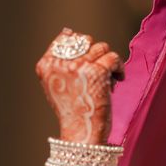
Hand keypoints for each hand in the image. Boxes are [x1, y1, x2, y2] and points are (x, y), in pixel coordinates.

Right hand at [35, 27, 124, 143]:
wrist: (82, 133)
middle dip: (96, 55)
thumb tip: (68, 31)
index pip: (65, 38)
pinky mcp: (97, 71)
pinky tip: (118, 80)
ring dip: (108, 62)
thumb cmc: (74, 113)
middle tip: (99, 75)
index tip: (88, 63)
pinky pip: (113, 57)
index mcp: (46, 65)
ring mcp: (78, 65)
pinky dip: (119, 68)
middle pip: (85, 41)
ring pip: (101, 47)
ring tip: (109, 80)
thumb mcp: (58, 85)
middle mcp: (60, 63)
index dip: (82, 47)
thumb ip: (60, 61)